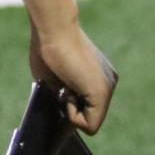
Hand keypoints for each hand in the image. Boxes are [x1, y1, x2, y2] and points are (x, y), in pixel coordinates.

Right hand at [32, 21, 117, 135]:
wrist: (54, 29)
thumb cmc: (46, 48)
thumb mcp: (55, 80)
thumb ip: (62, 98)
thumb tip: (61, 121)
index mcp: (97, 77)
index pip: (88, 106)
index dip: (70, 106)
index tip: (61, 91)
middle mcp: (108, 83)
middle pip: (89, 115)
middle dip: (71, 108)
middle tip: (62, 87)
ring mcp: (108, 89)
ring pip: (90, 122)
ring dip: (71, 110)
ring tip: (64, 85)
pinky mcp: (101, 95)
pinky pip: (90, 125)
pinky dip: (73, 116)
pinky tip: (68, 92)